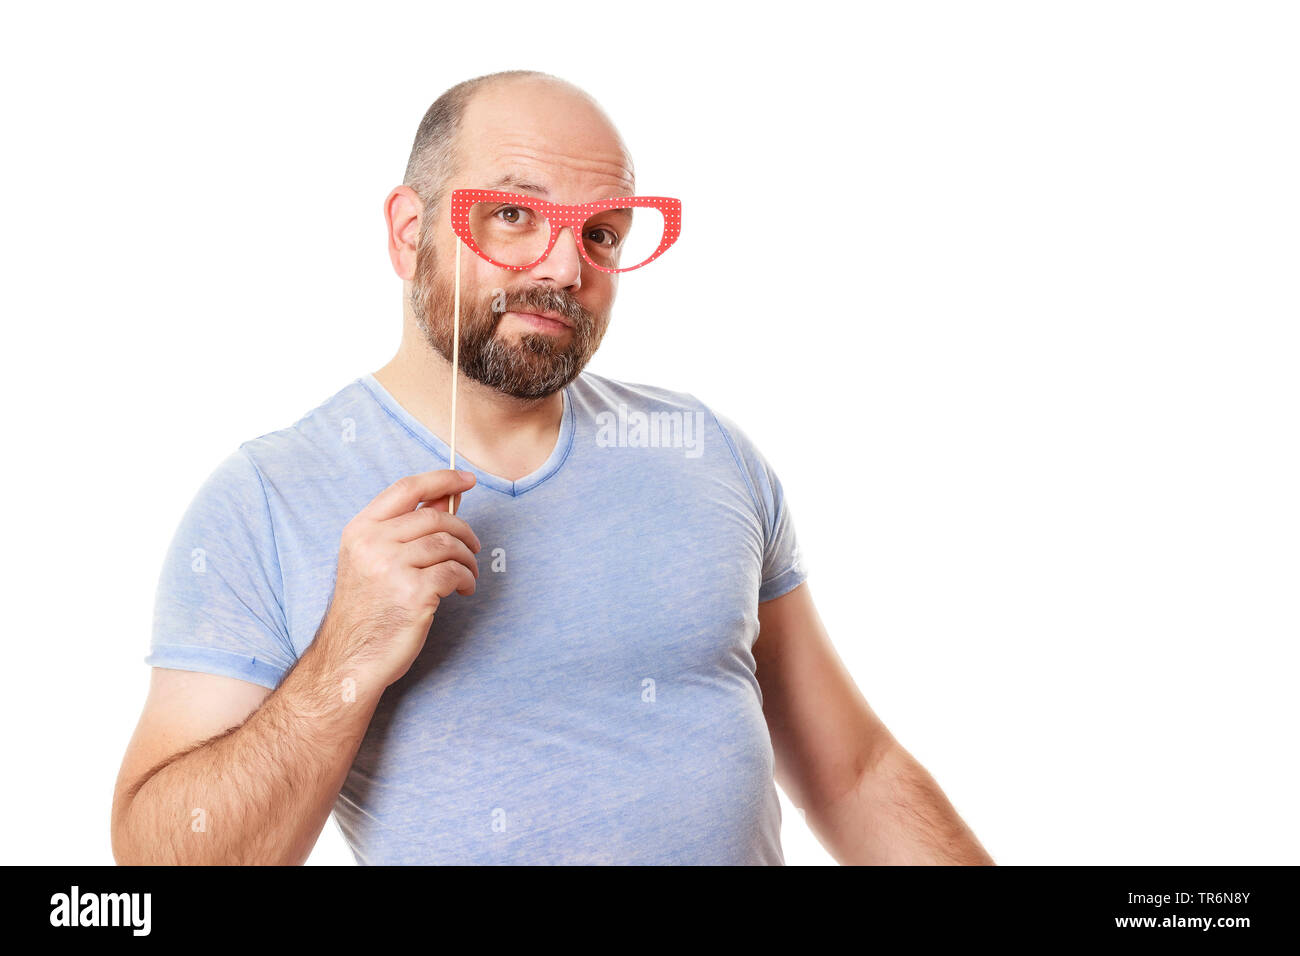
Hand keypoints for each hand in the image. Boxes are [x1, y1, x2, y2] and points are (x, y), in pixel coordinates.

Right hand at [315, 468, 480, 687]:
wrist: (349, 659)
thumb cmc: (367, 610)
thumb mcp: (374, 560)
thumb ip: (406, 529)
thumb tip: (447, 498)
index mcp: (361, 530)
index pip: (407, 488)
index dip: (442, 479)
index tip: (466, 480)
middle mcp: (372, 544)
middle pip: (435, 517)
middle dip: (463, 530)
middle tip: (473, 548)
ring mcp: (391, 568)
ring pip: (448, 544)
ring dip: (467, 558)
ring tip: (467, 574)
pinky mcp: (413, 593)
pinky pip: (454, 572)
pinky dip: (466, 579)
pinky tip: (463, 591)